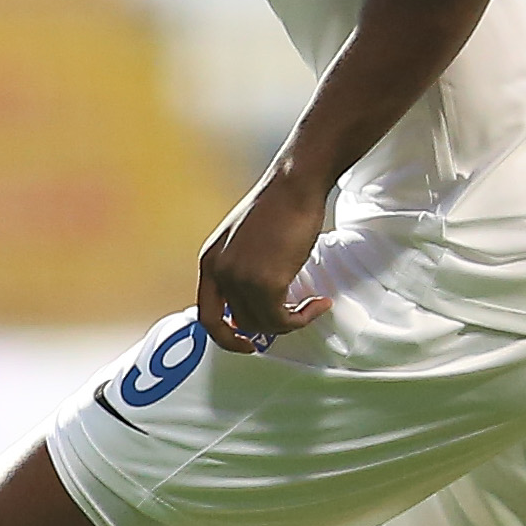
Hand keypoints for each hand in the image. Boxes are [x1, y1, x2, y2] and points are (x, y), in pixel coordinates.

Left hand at [195, 163, 332, 353]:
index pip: (207, 316)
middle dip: (269, 326)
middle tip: (293, 317)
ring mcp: (241, 279)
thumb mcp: (243, 240)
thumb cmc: (278, 205)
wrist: (294, 185)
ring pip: (264, 324)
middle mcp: (219, 273)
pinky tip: (318, 302)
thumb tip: (254, 302)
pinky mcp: (266, 283)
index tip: (245, 341)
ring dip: (291, 321)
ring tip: (310, 305)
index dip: (225, 337)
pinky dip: (303, 318)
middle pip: (240, 324)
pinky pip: (283, 319)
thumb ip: (241, 270)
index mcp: (209, 261)